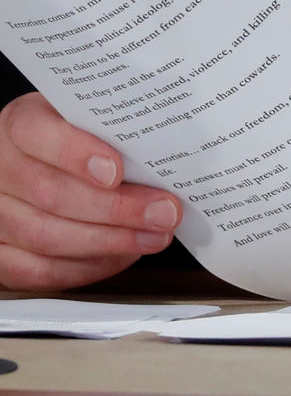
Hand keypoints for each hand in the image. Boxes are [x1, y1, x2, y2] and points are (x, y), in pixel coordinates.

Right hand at [0, 92, 181, 289]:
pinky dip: (91, 266)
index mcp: (20, 125)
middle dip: (117, 209)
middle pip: (51, 193)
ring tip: (154, 236)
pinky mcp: (3, 256)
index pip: (35, 131)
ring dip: (112, 241)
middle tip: (164, 212)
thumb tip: (169, 154)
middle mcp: (1, 168)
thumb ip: (118, 134)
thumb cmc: (79, 149)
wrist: (42, 173)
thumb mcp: (93, 126)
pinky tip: (124, 255)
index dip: (76, 153)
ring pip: (48, 236)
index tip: (116, 170)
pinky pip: (43, 270)